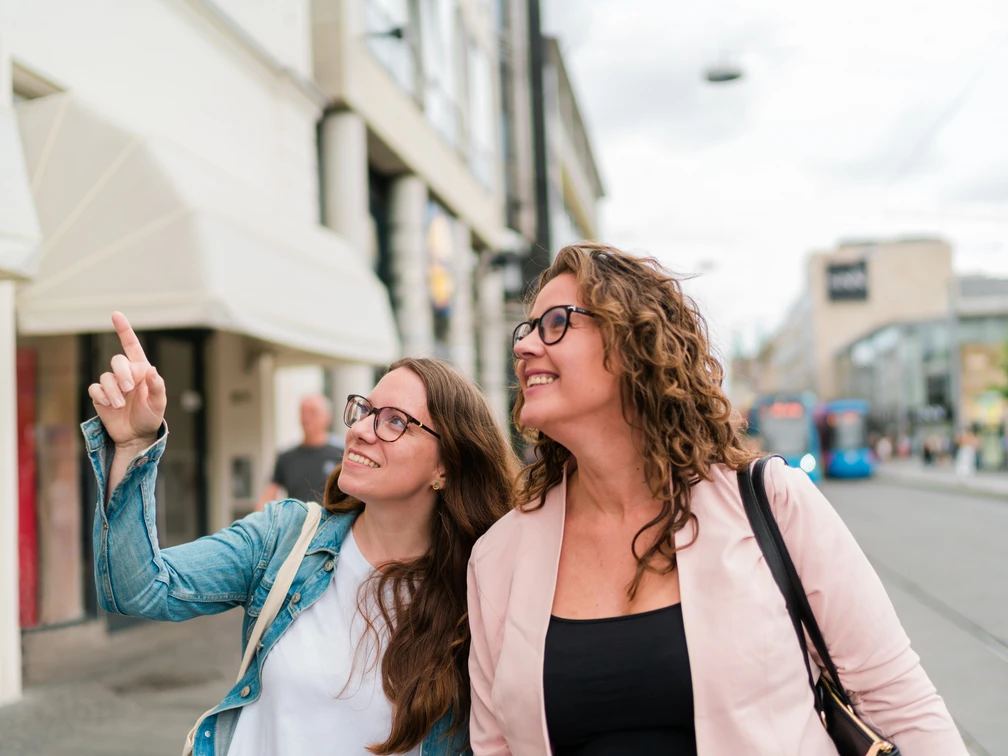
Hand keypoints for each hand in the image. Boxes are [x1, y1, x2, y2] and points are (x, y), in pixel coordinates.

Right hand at [87, 312, 166, 450]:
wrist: (135, 436)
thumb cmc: (150, 417)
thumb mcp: (159, 403)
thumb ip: (157, 386)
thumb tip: (152, 370)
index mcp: (141, 370)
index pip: (132, 346)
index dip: (124, 330)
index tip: (116, 314)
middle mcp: (125, 374)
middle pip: (117, 360)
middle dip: (122, 373)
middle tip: (129, 389)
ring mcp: (111, 384)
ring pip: (106, 377)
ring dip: (113, 391)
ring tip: (121, 404)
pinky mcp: (100, 395)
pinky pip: (95, 388)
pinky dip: (102, 396)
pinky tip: (110, 405)